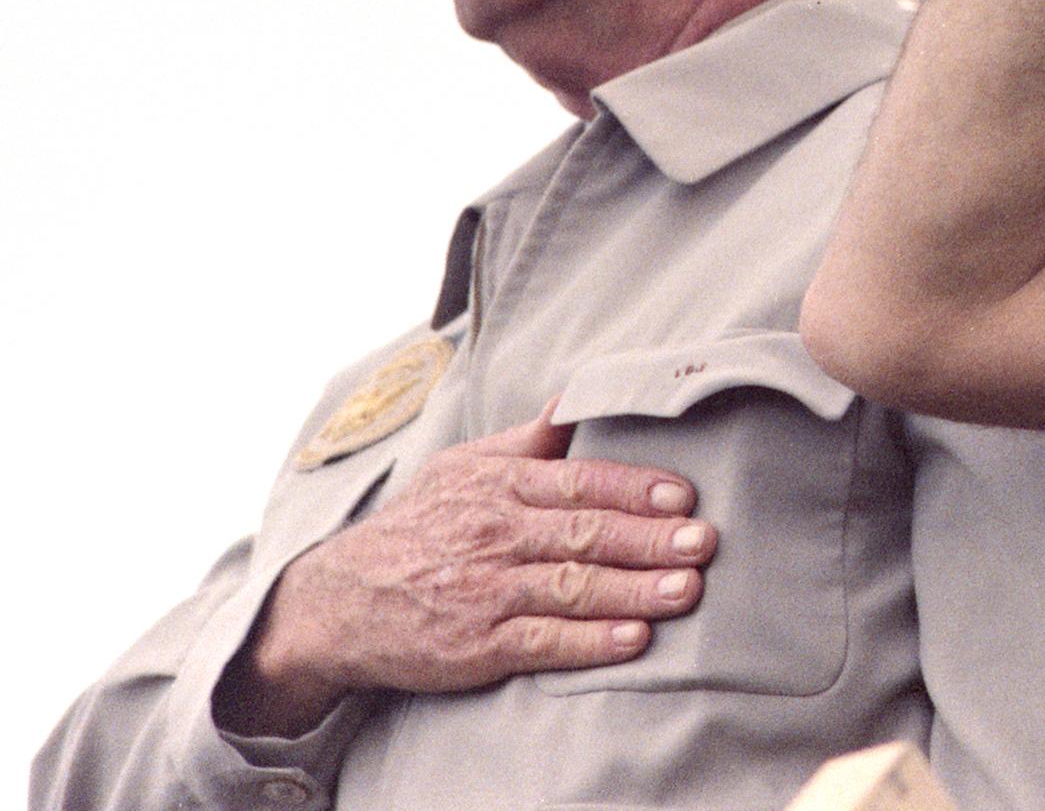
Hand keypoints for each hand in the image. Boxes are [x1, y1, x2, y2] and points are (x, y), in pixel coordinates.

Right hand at [216, 417, 714, 735]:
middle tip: (704, 541)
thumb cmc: (419, 528)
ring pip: (573, 587)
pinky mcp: (477, 645)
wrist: (340, 601)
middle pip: (584, 533)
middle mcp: (495, 534)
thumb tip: (576, 400)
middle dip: (649, 538)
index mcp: (498, 485)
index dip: (633, 488)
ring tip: (687, 590)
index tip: (683, 495)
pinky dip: (591, 643)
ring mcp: (487, 590)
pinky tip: (634, 640)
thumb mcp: (461, 468)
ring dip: (635, 589)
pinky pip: (543, 642)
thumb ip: (526, 441)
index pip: (578, 481)